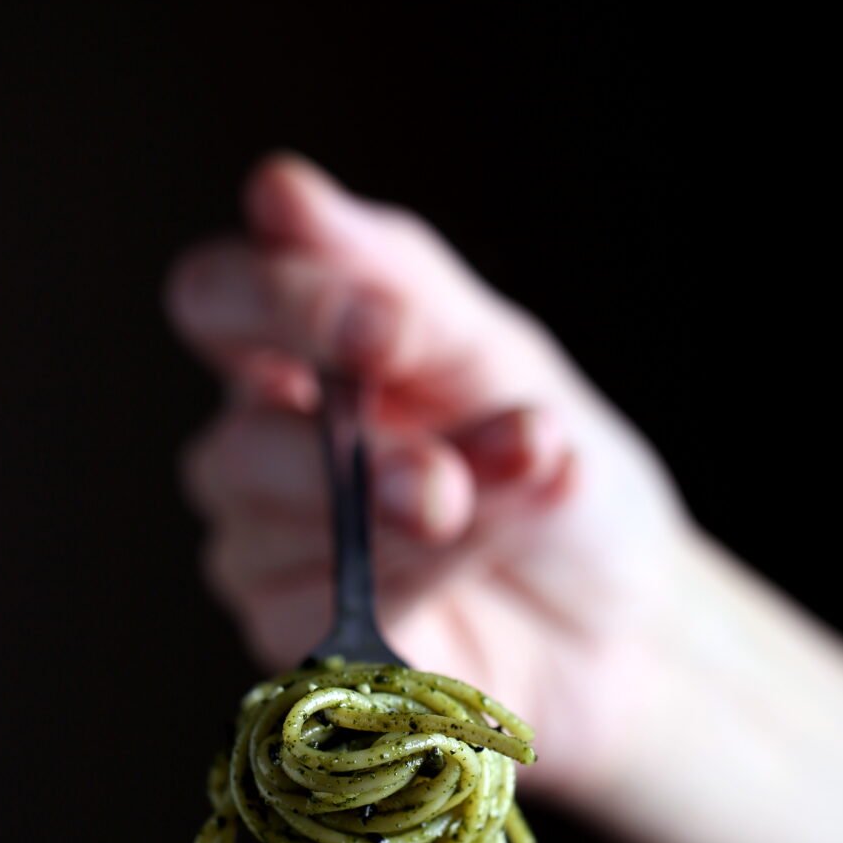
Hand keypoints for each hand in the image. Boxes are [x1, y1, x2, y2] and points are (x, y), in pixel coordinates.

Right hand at [168, 154, 685, 801]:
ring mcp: (267, 556)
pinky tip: (483, 570)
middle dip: (370, 450)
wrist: (626, 618)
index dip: (277, 307)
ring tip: (523, 494)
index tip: (380, 327)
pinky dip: (420, 581)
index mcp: (293, 354)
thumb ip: (391, 281)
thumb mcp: (494, 357)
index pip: (216, 302)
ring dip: (419, 515)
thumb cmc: (553, 470)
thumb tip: (277, 192)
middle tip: (470, 460)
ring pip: (294, 534)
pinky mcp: (300, 650)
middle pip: (241, 442)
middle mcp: (258, 453)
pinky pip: (326, 610)